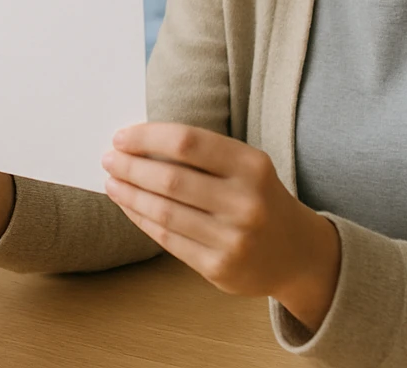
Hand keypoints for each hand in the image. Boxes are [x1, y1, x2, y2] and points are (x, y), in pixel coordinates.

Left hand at [103, 123, 340, 332]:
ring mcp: (233, 239)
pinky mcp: (219, 268)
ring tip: (112, 182)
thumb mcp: (246, 167)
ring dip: (129, 195)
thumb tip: (139, 143)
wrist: (298, 254)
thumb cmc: (259, 198)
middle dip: (130, 167)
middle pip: (170, 179)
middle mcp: (245, 202)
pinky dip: (141, 220)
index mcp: (252, 166)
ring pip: (163, 212)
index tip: (121, 137)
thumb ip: (203, 154)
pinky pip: (167, 239)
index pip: (187, 141)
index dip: (147, 137)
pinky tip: (129, 206)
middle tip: (109, 159)